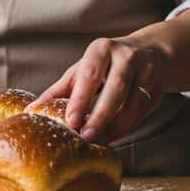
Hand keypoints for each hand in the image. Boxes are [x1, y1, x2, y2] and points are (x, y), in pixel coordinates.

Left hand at [32, 37, 165, 143]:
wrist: (149, 52)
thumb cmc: (104, 64)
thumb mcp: (82, 69)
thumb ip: (59, 90)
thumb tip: (31, 111)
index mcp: (101, 49)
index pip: (90, 74)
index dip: (80, 99)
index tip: (71, 121)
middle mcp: (126, 57)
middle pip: (116, 88)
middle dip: (100, 116)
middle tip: (86, 138)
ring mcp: (146, 72)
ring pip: (133, 103)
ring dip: (116, 125)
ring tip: (99, 141)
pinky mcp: (158, 88)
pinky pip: (142, 112)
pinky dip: (128, 126)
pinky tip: (113, 136)